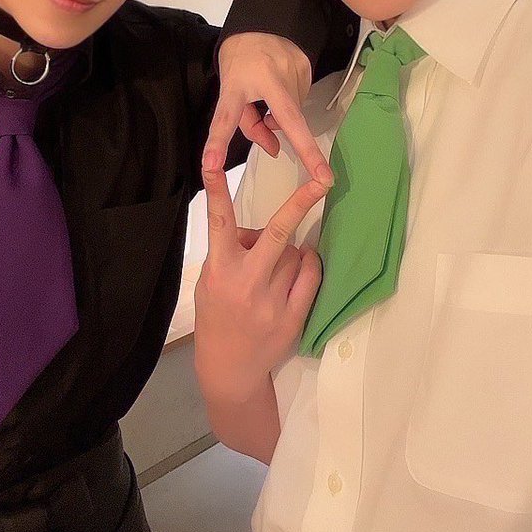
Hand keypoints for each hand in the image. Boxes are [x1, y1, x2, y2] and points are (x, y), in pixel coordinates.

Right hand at [194, 168, 325, 399]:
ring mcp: (272, 301)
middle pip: (277, 233)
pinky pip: (312, 275)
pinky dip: (309, 265)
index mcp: (220, 269)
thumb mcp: (209, 280)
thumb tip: (258, 232)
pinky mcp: (293, 317)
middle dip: (301, 203)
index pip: (219, 221)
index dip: (217, 189)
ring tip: (273, 273)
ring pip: (295, 253)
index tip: (213, 162)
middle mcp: (246, 282)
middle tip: (322, 179)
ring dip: (290, 253)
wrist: (230, 369)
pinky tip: (299, 269)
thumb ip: (230, 252)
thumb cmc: (217, 316)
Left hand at [202, 33, 333, 184]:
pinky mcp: (306, 67)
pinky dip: (291, 101)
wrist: (260, 22)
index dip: (218, 142)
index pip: (226, 117)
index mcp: (236, 84)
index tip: (212, 165)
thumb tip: (275, 149)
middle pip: (288, 119)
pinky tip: (282, 86)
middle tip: (322, 177)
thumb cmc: (240, 60)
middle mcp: (268, 77)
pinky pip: (300, 97)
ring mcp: (291, 70)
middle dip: (308, 150)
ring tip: (269, 98)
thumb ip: (248, 123)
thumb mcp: (232, 88)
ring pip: (293, 111)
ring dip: (284, 116)